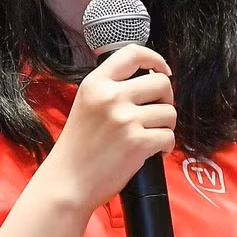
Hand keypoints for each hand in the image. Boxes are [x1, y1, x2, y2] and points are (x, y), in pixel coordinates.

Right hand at [40, 43, 175, 210]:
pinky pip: (169, 136)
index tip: (162, 71)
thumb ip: (111, 89)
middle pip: (161, 83)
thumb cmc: (78, 148)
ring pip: (169, 112)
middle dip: (166, 100)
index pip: (133, 53)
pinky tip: (153, 152)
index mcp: (95, 84)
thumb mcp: (85, 105)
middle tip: (156, 114)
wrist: (67, 183)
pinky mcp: (138, 143)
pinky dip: (165, 146)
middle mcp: (110, 97)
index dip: (155, 59)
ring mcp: (124, 119)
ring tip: (151, 136)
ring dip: (165, 126)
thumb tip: (151, 80)